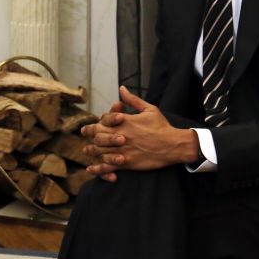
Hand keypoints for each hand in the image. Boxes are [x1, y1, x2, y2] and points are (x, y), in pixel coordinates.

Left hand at [81, 86, 199, 181]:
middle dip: (90, 134)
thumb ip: (132, 100)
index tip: (95, 123)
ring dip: (91, 151)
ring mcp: (122, 150)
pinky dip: (97, 169)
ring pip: (100, 151)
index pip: (103, 120)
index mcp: (125, 122)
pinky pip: (107, 166)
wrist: (173, 145)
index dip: (97, 121)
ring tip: (86, 151)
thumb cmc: (162, 126)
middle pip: (97, 135)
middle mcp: (120, 136)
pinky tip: (91, 169)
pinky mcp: (126, 163)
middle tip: (85, 134)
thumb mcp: (149, 109)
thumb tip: (122, 88)